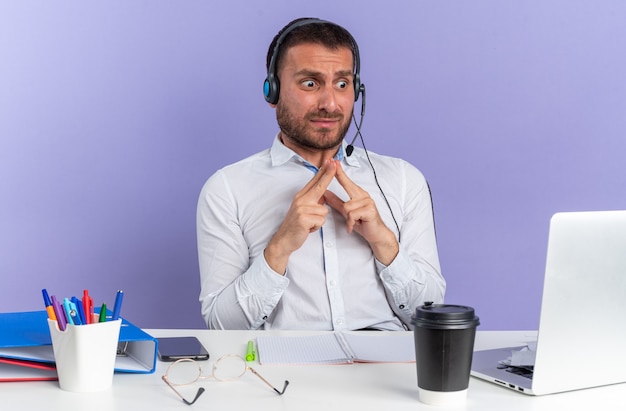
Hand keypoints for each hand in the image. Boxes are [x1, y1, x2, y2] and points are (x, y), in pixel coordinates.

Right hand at [264, 159, 337, 273]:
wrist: (284, 240)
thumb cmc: (296, 226)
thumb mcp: (303, 210)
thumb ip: (313, 201)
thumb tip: (323, 195)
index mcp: (301, 196)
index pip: (315, 181)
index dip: (323, 171)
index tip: (330, 162)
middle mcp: (300, 200)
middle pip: (319, 186)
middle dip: (328, 174)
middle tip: (335, 164)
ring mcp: (301, 209)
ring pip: (324, 211)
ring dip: (319, 220)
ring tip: (309, 224)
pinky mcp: (303, 218)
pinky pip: (321, 221)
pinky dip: (317, 227)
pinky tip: (308, 228)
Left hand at [323, 160, 398, 264]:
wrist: (376, 234)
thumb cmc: (363, 222)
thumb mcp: (346, 212)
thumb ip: (336, 202)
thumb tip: (325, 193)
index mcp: (358, 194)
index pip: (347, 181)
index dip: (340, 172)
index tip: (334, 162)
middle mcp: (364, 196)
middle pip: (348, 186)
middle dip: (340, 176)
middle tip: (334, 164)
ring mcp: (368, 202)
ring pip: (347, 207)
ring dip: (347, 218)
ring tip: (352, 222)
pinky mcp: (370, 210)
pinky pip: (352, 215)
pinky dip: (351, 223)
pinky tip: (353, 226)